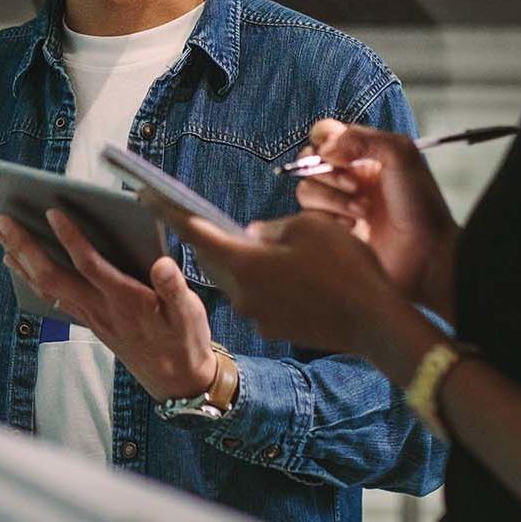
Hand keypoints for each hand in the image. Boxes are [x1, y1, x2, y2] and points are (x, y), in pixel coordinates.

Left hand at [0, 209, 216, 401]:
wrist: (176, 380)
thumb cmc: (184, 340)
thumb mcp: (190, 313)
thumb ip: (174, 288)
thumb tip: (162, 264)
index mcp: (126, 300)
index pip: (90, 265)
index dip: (71, 239)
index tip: (52, 212)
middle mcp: (101, 308)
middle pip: (52, 275)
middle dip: (24, 246)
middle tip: (1, 220)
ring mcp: (91, 316)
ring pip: (46, 286)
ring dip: (20, 259)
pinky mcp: (89, 321)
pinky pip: (52, 297)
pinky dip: (31, 278)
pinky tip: (19, 264)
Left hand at [148, 203, 401, 354]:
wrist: (374, 322)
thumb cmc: (346, 268)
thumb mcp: (311, 228)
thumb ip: (273, 228)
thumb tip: (255, 236)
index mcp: (244, 263)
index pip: (195, 232)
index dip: (169, 210)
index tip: (146, 194)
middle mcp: (241, 293)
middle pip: (210, 259)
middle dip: (201, 236)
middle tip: (190, 213)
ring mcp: (257, 315)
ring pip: (233, 280)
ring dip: (232, 260)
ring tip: (239, 239)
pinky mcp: (275, 328)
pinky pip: (255, 297)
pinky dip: (256, 280)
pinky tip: (276, 269)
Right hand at [293, 119, 458, 317]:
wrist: (425, 253)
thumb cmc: (420, 204)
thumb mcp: (401, 155)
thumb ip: (362, 138)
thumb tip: (324, 148)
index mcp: (364, 153)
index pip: (326, 133)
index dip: (324, 139)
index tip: (338, 154)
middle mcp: (347, 175)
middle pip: (309, 160)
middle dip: (329, 173)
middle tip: (356, 187)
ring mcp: (338, 203)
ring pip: (306, 189)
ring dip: (333, 199)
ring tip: (363, 212)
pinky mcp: (331, 230)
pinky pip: (309, 217)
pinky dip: (329, 219)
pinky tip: (353, 228)